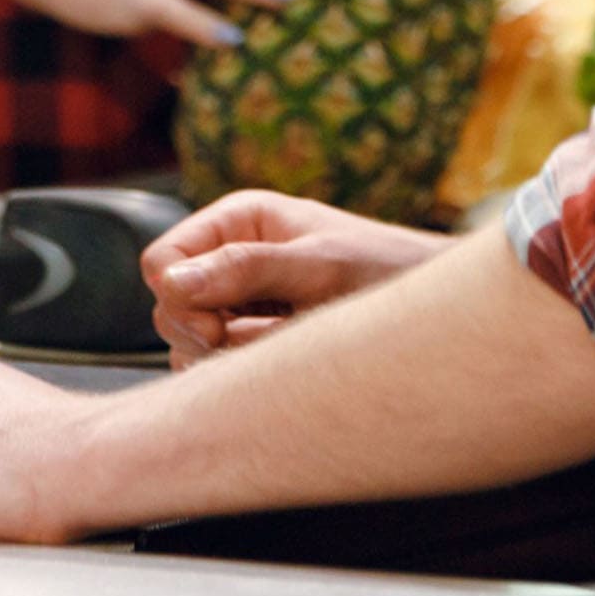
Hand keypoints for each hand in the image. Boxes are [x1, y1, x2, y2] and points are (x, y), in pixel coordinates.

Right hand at [141, 191, 447, 367]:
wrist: (432, 307)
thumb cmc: (386, 270)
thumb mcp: (320, 266)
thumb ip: (246, 270)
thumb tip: (172, 282)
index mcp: (238, 221)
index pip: (161, 262)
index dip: (178, 298)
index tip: (217, 325)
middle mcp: (230, 259)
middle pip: (169, 308)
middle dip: (204, 334)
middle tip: (262, 339)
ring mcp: (241, 304)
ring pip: (188, 346)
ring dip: (229, 358)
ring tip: (289, 343)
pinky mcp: (254, 342)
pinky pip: (218, 371)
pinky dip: (246, 374)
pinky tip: (289, 360)